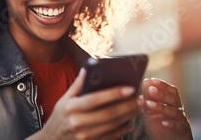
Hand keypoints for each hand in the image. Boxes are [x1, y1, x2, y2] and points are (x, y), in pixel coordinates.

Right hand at [28, 68, 143, 139]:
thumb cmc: (59, 118)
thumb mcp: (63, 100)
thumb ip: (77, 85)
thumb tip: (87, 69)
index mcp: (70, 107)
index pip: (95, 99)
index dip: (113, 94)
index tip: (130, 88)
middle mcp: (77, 122)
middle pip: (108, 113)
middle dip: (127, 106)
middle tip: (141, 99)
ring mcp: (84, 135)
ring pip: (112, 125)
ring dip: (128, 116)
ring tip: (139, 108)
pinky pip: (110, 137)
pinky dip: (122, 130)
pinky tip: (130, 123)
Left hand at [142, 78, 192, 139]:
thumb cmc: (158, 128)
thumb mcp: (150, 113)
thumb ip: (149, 98)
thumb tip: (146, 81)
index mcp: (172, 104)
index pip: (171, 91)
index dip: (163, 85)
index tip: (152, 80)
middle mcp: (179, 111)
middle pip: (173, 99)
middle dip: (161, 94)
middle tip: (151, 89)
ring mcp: (182, 121)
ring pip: (174, 112)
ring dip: (161, 107)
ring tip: (149, 104)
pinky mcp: (184, 132)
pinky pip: (179, 127)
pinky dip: (172, 124)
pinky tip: (163, 122)